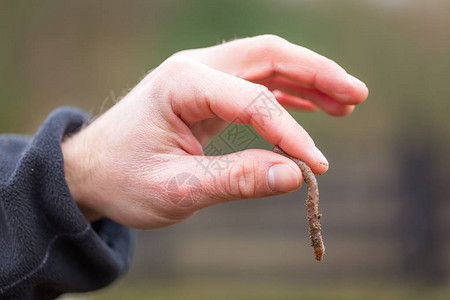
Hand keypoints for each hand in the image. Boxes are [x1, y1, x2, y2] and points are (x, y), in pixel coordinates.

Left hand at [62, 35, 367, 228]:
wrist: (91, 170)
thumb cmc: (123, 179)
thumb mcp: (175, 189)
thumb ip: (233, 181)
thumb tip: (294, 176)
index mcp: (182, 84)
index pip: (253, 101)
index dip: (291, 133)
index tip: (317, 166)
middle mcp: (194, 69)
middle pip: (268, 55)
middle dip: (316, 72)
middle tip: (357, 94)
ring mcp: (201, 77)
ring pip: (266, 64)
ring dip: (308, 79)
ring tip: (346, 101)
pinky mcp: (206, 93)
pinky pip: (255, 84)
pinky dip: (287, 94)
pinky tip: (312, 107)